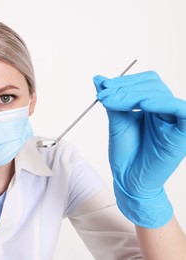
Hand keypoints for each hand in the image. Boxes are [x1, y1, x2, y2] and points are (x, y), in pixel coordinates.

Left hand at [93, 71, 185, 227]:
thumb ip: (112, 100)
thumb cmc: (125, 154)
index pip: (143, 82)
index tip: (102, 86)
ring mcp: (174, 120)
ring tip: (112, 101)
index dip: (124, 81)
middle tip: (103, 95)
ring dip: (133, 94)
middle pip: (152, 84)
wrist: (129, 180)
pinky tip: (143, 104)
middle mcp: (164, 109)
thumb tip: (98, 78)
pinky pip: (180, 110)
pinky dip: (162, 103)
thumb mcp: (116, 122)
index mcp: (151, 105)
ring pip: (160, 93)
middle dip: (124, 87)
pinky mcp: (182, 132)